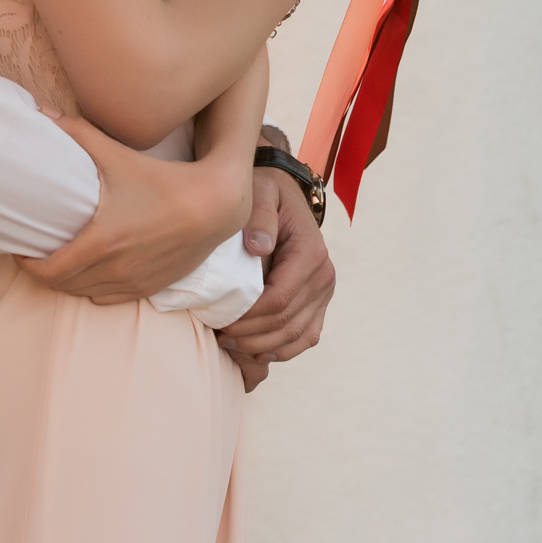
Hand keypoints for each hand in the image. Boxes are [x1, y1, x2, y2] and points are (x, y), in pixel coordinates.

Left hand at [19, 114, 249, 304]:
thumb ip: (77, 134)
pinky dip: (92, 289)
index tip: (17, 248)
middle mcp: (116, 269)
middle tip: (33, 251)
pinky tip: (89, 271)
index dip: (25, 264)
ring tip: (57, 260)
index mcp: (101, 242)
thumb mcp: (117, 155)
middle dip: (42, 272)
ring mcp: (134, 283)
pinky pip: (110, 299)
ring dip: (67, 283)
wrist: (214, 206)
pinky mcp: (151, 287)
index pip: (49, 270)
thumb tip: (43, 112)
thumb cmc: (162, 179)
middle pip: (63, 286)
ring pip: (85, 295)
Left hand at [217, 168, 335, 372]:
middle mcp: (324, 275)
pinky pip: (306, 337)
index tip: (219, 318)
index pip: (279, 298)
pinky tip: (256, 351)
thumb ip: (259, 215)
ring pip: (297, 336)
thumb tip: (259, 246)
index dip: (248, 315)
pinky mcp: (319, 302)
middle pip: (286, 322)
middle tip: (217, 335)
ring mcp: (324, 292)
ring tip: (229, 344)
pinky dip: (283, 350)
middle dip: (250, 334)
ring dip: (262, 346)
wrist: (283, 196)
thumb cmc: (265, 193)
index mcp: (311, 252)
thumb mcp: (260, 191)